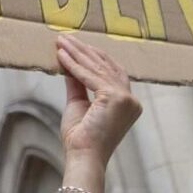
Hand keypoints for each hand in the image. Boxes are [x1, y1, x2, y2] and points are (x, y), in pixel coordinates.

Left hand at [56, 35, 140, 163]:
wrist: (83, 156)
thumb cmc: (81, 136)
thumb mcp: (79, 103)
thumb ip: (78, 83)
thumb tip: (70, 63)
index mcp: (129, 103)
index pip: (112, 72)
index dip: (95, 56)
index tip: (77, 44)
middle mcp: (132, 100)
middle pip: (106, 67)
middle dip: (84, 50)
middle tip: (66, 37)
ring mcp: (126, 98)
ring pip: (97, 69)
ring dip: (77, 53)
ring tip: (60, 41)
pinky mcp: (115, 98)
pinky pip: (89, 76)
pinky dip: (74, 65)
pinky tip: (61, 55)